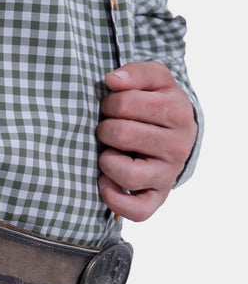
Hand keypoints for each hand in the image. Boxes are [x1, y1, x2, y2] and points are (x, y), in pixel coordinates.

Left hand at [97, 61, 197, 220]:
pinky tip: (105, 181)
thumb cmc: (158, 105)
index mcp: (178, 111)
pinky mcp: (157, 198)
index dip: (109, 103)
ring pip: (127, 173)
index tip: (112, 107)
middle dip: (104, 130)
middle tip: (108, 129)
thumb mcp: (155, 80)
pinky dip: (114, 198)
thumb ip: (135, 73)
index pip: (125, 103)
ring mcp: (168, 175)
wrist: (178, 137)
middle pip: (122, 135)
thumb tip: (112, 80)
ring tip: (108, 153)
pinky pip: (136, 210)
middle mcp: (178, 146)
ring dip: (106, 161)